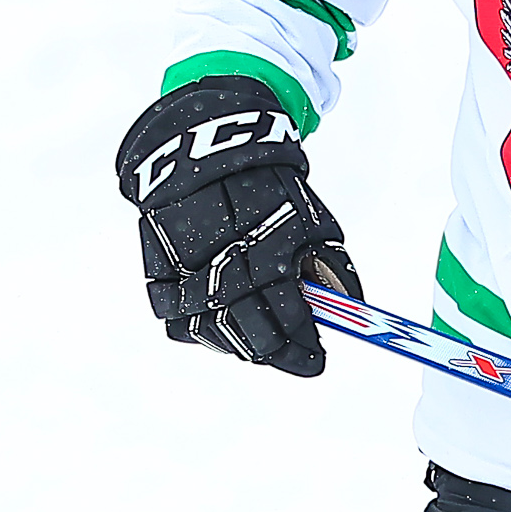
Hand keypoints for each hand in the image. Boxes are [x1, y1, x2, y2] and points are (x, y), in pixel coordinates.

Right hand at [114, 76, 356, 377]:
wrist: (206, 151)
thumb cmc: (268, 186)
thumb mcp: (314, 220)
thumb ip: (333, 267)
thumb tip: (349, 308)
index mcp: (268, 262)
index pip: (292, 327)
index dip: (308, 351)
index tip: (318, 360)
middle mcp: (227, 278)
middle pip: (255, 343)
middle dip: (282, 356)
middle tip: (297, 356)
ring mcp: (189, 283)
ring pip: (217, 339)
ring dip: (244, 345)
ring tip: (264, 340)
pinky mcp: (161, 280)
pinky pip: (182, 326)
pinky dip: (204, 331)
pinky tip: (225, 322)